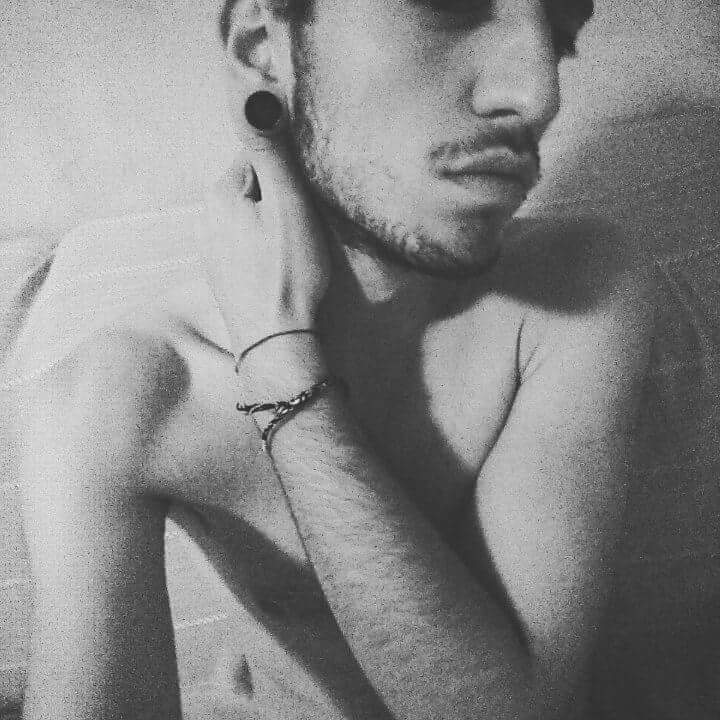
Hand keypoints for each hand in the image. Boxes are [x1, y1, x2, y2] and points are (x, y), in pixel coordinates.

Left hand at [202, 107, 330, 392]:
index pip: (255, 159)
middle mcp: (206, 221)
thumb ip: (269, 149)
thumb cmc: (287, 273)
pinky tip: (282, 273)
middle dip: (279, 200)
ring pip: (251, 222)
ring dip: (274, 229)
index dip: (287, 175)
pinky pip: (248, 250)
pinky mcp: (223, 280)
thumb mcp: (286, 203)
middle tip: (306, 228)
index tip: (306, 199)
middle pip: (253, 191)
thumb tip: (253, 96)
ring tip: (297, 253)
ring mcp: (211, 254)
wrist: (276, 342)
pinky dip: (266, 254)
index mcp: (219, 196)